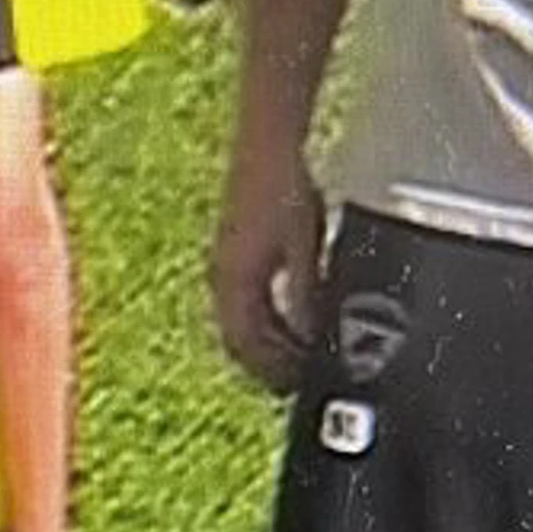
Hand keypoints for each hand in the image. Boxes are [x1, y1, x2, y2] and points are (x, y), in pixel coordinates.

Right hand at [208, 147, 325, 392]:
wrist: (268, 145)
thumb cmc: (284, 188)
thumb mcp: (304, 247)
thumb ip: (304, 296)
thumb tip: (311, 338)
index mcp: (235, 282)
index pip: (247, 346)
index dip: (273, 371)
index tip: (299, 387)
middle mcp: (221, 279)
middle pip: (239, 342)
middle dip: (267, 367)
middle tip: (297, 384)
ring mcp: (224, 267)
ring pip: (239, 326)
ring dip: (265, 346)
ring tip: (295, 360)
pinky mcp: (232, 255)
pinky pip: (243, 305)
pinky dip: (264, 324)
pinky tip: (287, 323)